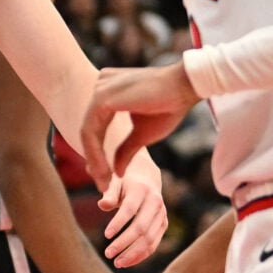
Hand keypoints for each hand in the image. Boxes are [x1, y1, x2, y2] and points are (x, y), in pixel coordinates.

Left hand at [80, 64, 194, 183]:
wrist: (185, 87)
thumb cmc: (168, 106)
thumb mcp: (143, 133)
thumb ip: (126, 150)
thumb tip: (117, 172)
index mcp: (109, 90)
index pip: (96, 127)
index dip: (99, 155)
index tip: (107, 179)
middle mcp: (101, 85)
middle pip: (90, 131)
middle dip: (95, 161)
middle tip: (102, 187)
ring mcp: (99, 89)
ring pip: (87, 133)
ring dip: (95, 161)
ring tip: (104, 184)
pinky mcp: (101, 98)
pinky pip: (90, 132)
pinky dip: (96, 154)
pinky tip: (106, 172)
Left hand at [97, 153, 166, 266]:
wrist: (146, 178)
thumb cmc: (124, 182)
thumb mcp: (115, 182)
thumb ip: (109, 194)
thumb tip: (102, 205)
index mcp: (142, 190)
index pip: (130, 209)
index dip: (118, 223)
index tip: (105, 235)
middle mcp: (155, 202)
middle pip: (141, 227)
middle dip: (124, 242)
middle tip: (107, 254)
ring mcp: (162, 215)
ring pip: (149, 239)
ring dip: (133, 253)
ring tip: (116, 263)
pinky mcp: (163, 225)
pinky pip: (154, 244)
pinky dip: (141, 255)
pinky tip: (126, 262)